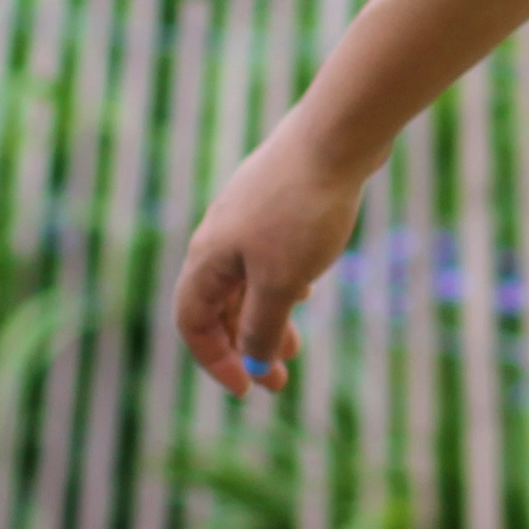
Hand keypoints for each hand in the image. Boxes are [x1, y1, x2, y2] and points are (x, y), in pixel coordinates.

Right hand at [170, 133, 365, 398]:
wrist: (336, 136)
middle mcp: (218, 237)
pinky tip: (309, 288)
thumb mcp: (281, 283)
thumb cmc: (304, 211)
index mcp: (207, 259)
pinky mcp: (277, 200)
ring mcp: (247, 215)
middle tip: (281, 376)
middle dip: (246, 345)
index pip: (192, 324)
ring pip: (247, 280)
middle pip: (219, 306)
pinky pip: (269, 254)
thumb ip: (262, 327)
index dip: (214, 362)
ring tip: (297, 345)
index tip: (247, 391)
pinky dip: (282, 282)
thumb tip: (252, 361)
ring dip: (268, 317)